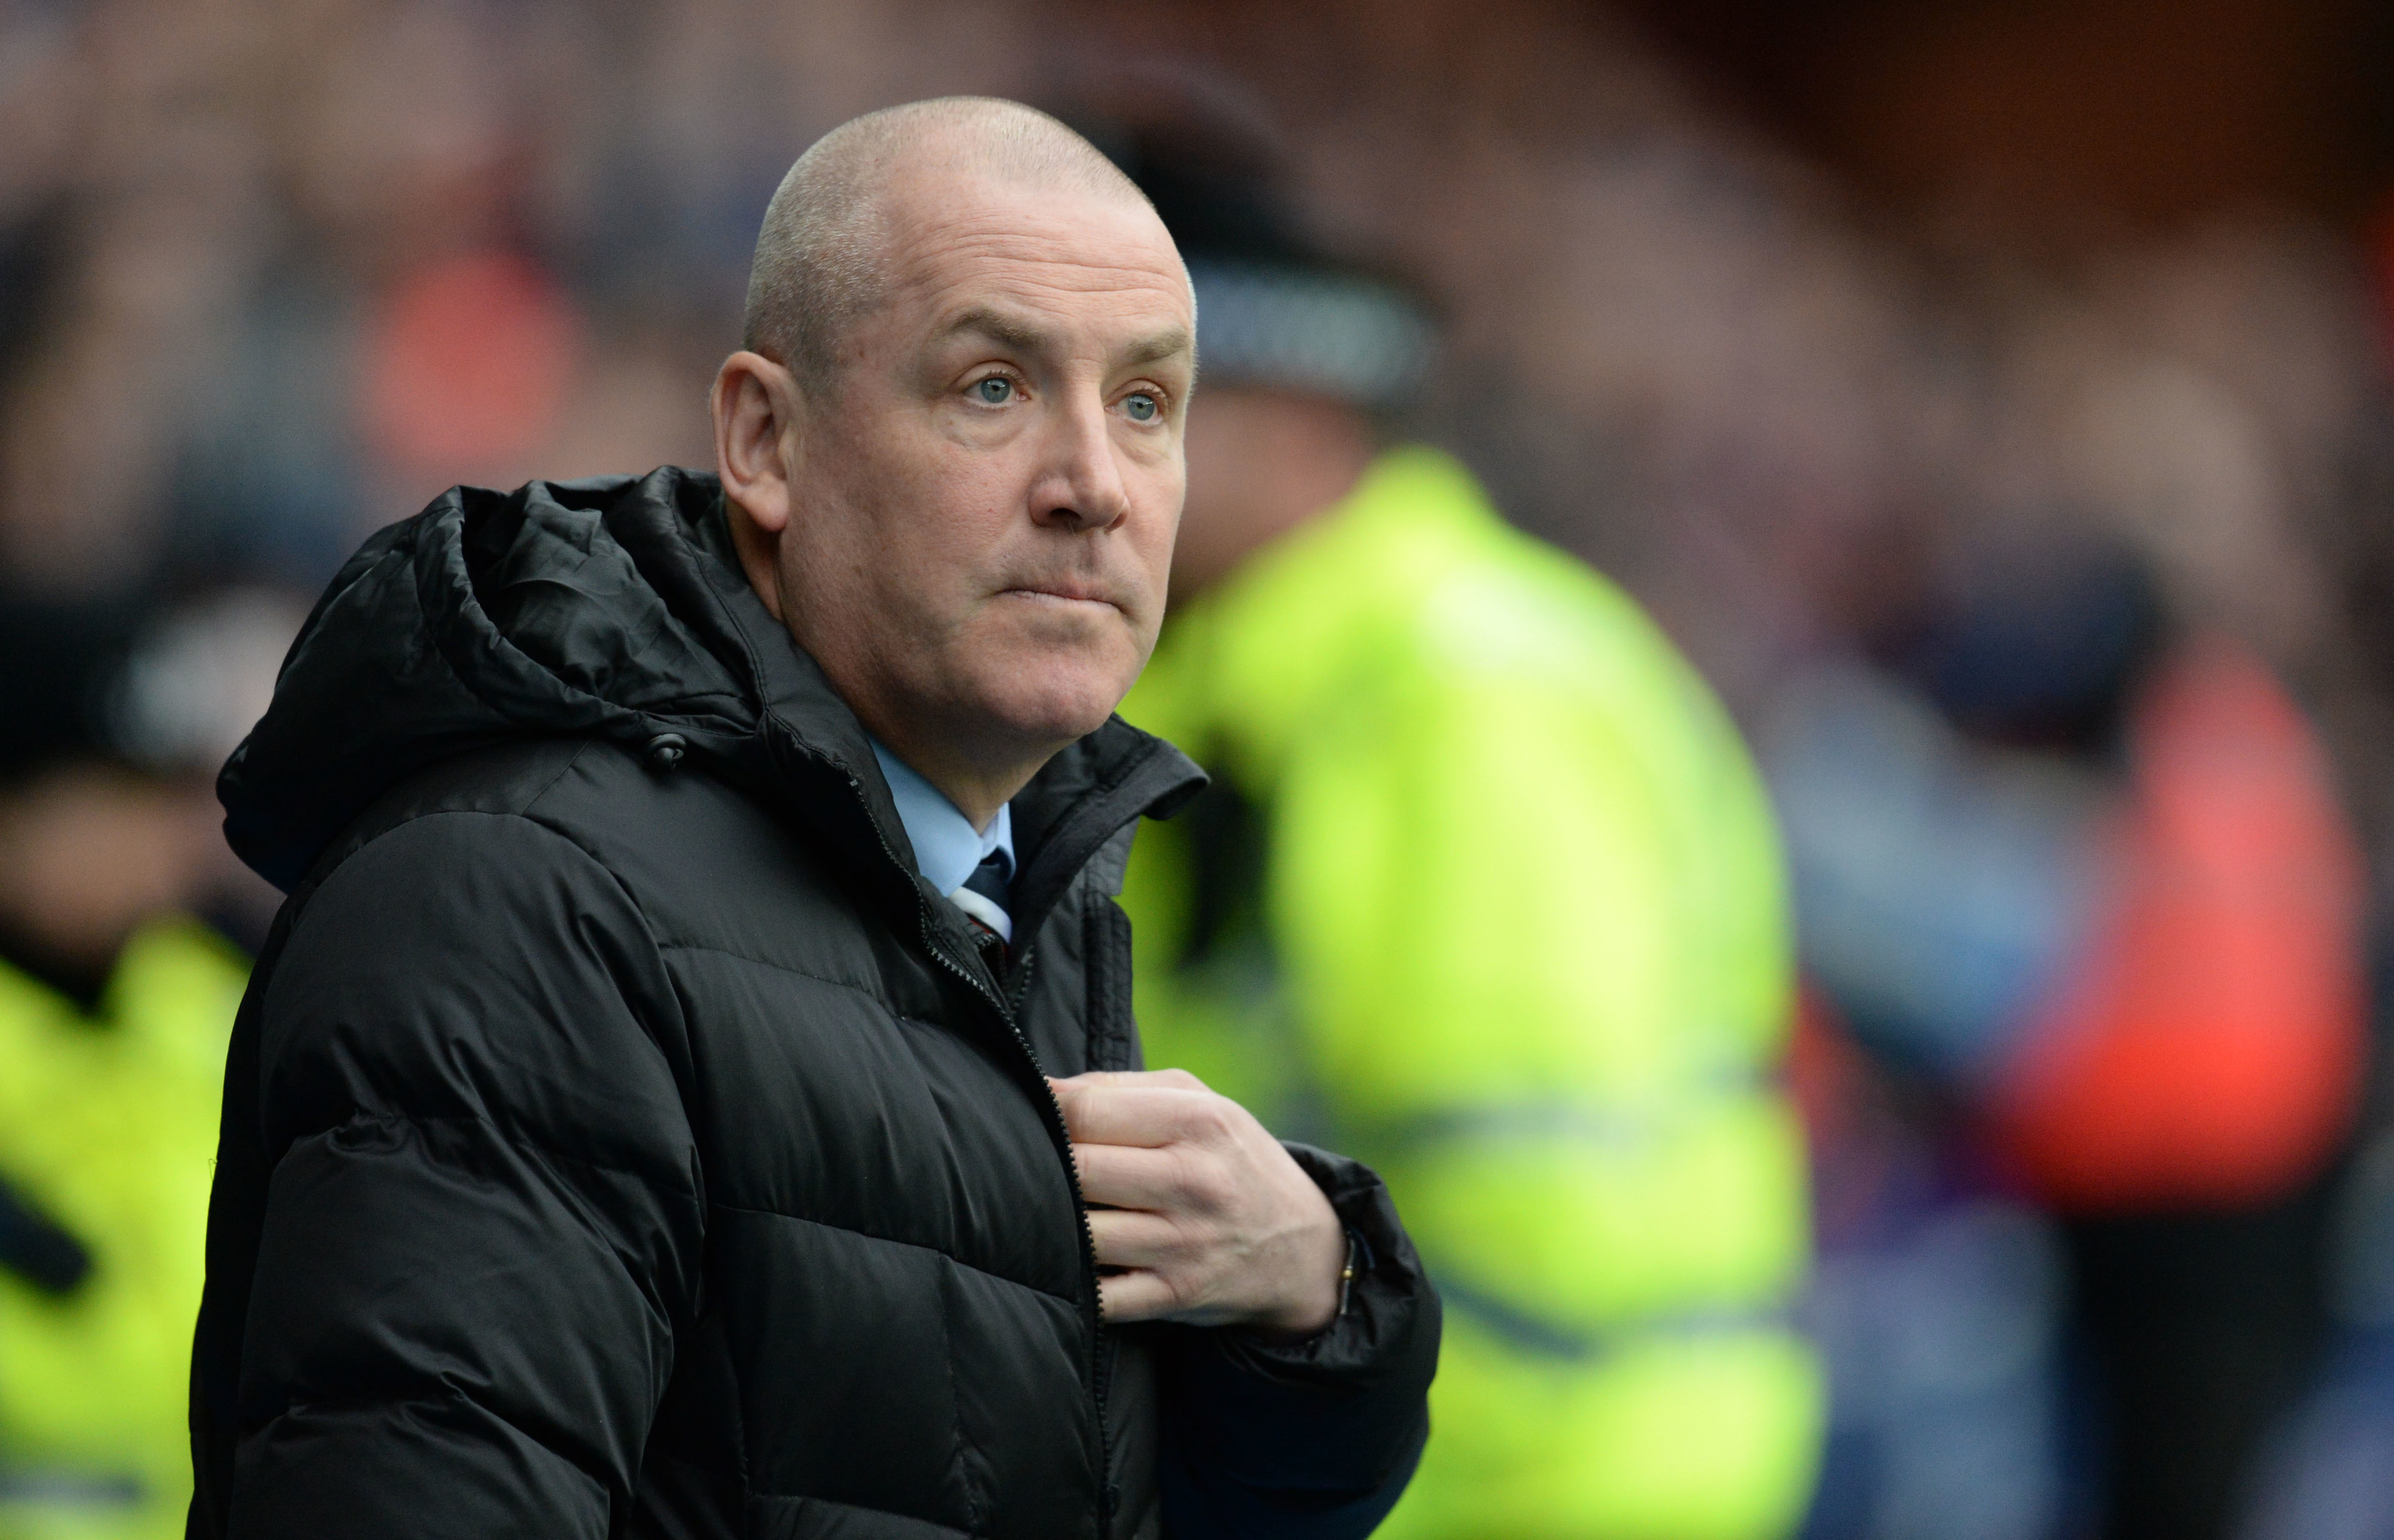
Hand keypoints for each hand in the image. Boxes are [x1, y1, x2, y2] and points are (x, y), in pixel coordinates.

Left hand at [1050, 1069, 1345, 1337]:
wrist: (1302, 1245)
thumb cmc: (1230, 1158)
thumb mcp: (1200, 1102)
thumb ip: (1121, 1088)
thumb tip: (1041, 1088)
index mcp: (1197, 1121)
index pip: (1086, 1110)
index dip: (1042, 1110)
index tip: (1024, 1113)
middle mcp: (1193, 1181)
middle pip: (1076, 1169)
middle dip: (1039, 1164)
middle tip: (1023, 1162)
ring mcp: (1183, 1243)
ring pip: (1080, 1231)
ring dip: (1051, 1220)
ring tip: (1042, 1207)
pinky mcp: (1174, 1294)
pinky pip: (1099, 1293)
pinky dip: (1073, 1277)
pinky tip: (1069, 1257)